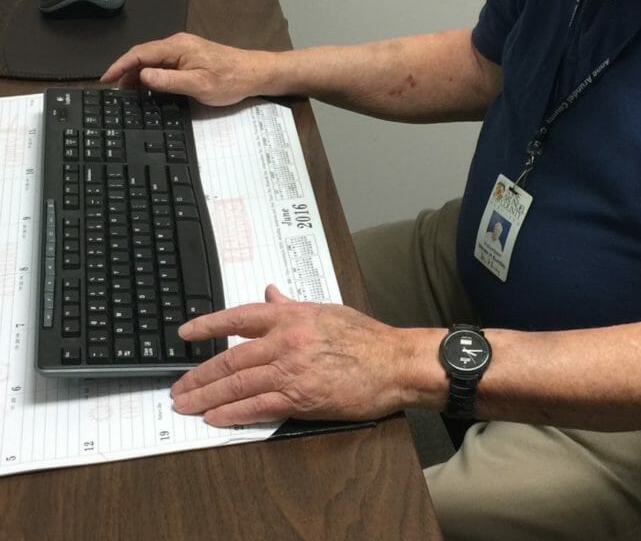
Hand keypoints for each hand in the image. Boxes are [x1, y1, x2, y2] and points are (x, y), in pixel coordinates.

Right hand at [100, 32, 268, 105]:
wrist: (254, 73)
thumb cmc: (229, 80)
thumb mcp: (198, 85)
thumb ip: (168, 80)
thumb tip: (141, 76)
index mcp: (177, 47)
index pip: (140, 53)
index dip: (120, 66)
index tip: (105, 79)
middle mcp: (178, 44)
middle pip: (143, 55)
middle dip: (126, 71)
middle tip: (114, 92)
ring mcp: (184, 50)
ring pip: (152, 60)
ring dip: (138, 74)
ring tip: (127, 93)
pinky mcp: (189, 57)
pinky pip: (163, 63)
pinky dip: (151, 74)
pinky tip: (147, 87)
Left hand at [170, 285, 428, 426]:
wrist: (393, 363)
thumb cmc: (365, 338)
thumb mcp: (326, 311)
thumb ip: (291, 305)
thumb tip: (269, 293)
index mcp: (291, 316)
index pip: (239, 317)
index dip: (208, 325)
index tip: (186, 333)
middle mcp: (286, 340)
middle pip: (231, 358)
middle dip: (199, 373)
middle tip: (177, 386)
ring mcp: (291, 370)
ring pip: (238, 384)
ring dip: (206, 396)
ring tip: (185, 404)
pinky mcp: (301, 398)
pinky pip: (258, 407)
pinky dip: (232, 413)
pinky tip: (214, 418)